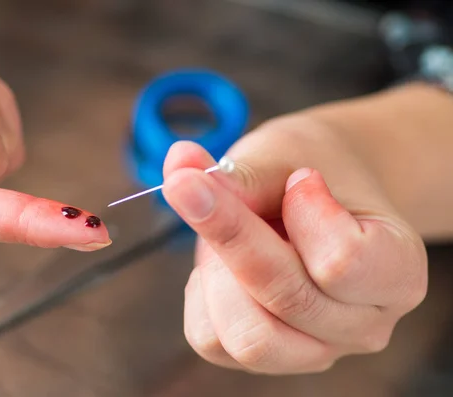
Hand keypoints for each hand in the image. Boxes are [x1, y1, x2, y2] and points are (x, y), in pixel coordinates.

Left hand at [161, 114, 427, 373]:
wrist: (319, 189)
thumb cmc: (311, 170)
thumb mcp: (286, 156)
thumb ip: (238, 172)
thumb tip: (179, 168)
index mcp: (396, 273)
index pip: (339, 262)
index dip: (300, 212)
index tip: (299, 178)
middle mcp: (364, 325)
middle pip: (285, 299)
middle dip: (231, 235)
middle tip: (205, 187)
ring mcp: (316, 350)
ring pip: (248, 337)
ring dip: (218, 271)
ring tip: (227, 231)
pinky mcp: (266, 358)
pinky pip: (212, 340)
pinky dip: (201, 293)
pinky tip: (222, 262)